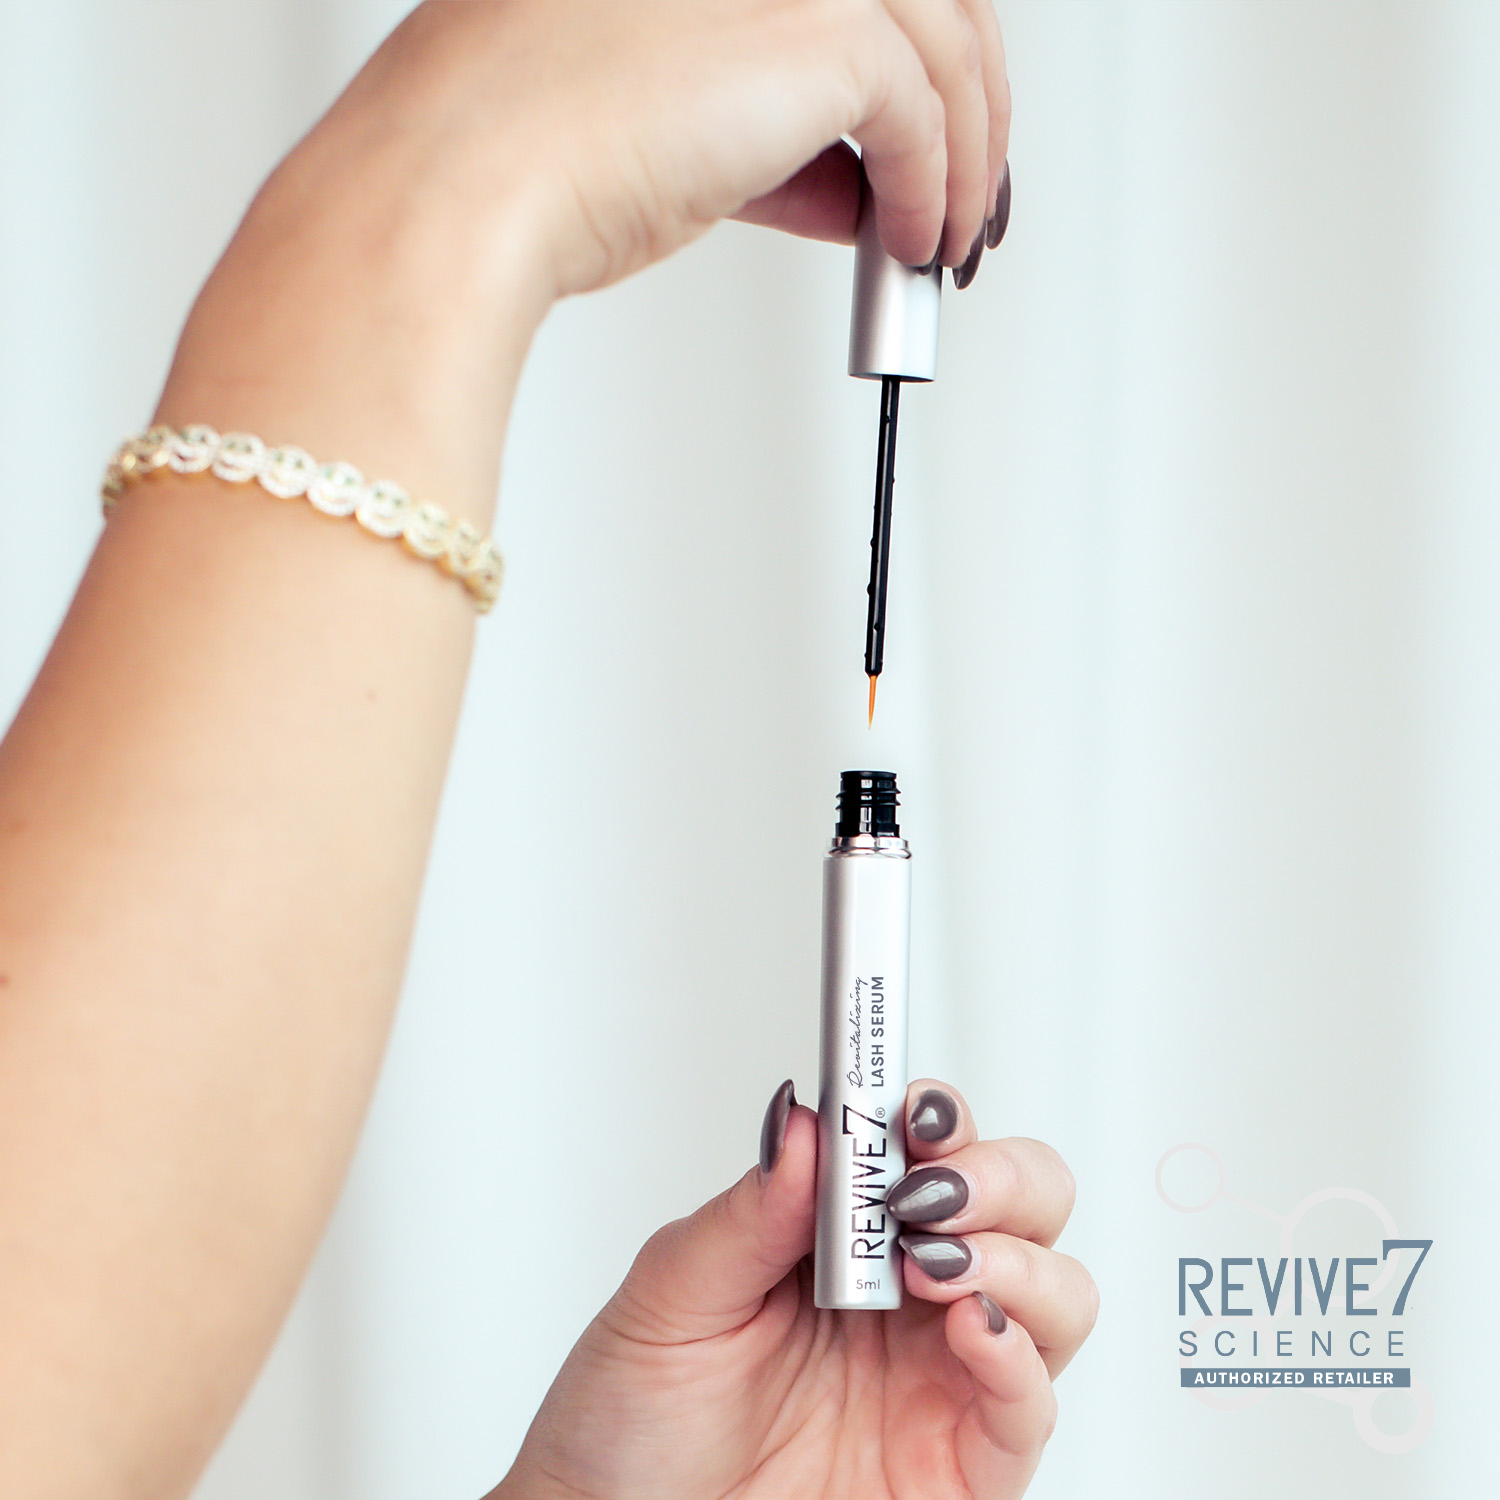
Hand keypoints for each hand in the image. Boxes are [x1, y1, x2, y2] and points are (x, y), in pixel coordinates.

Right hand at [165, 0, 1009, 518]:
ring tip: (945, 244)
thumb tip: (856, 185)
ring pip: (948, 42)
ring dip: (968, 159)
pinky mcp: (818, 26)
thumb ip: (772, 135)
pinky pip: (925, 112)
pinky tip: (917, 244)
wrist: (458, 190)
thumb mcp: (672, 132)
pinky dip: (938, 188)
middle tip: (968, 200)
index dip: (918, 65)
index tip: (936, 146)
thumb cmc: (519, 163)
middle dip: (968, 110)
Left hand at [493, 1080, 1095, 1499]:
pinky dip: (1021, 1355)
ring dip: (1016, 1254)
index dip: (935, 1113)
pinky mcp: (962, 1464)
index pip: (931, 1143)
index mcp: (843, 1235)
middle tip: (928, 1186)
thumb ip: (748, 1211)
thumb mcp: (671, 1296)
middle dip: (997, 1173)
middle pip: (1023, 1199)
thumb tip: (803, 1122)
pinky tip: (971, 1326)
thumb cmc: (633, 1422)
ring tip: (933, 1259)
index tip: (909, 1106)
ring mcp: (943, 1375)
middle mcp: (908, 1293)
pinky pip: (1032, 1405)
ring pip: (1056, 1289)